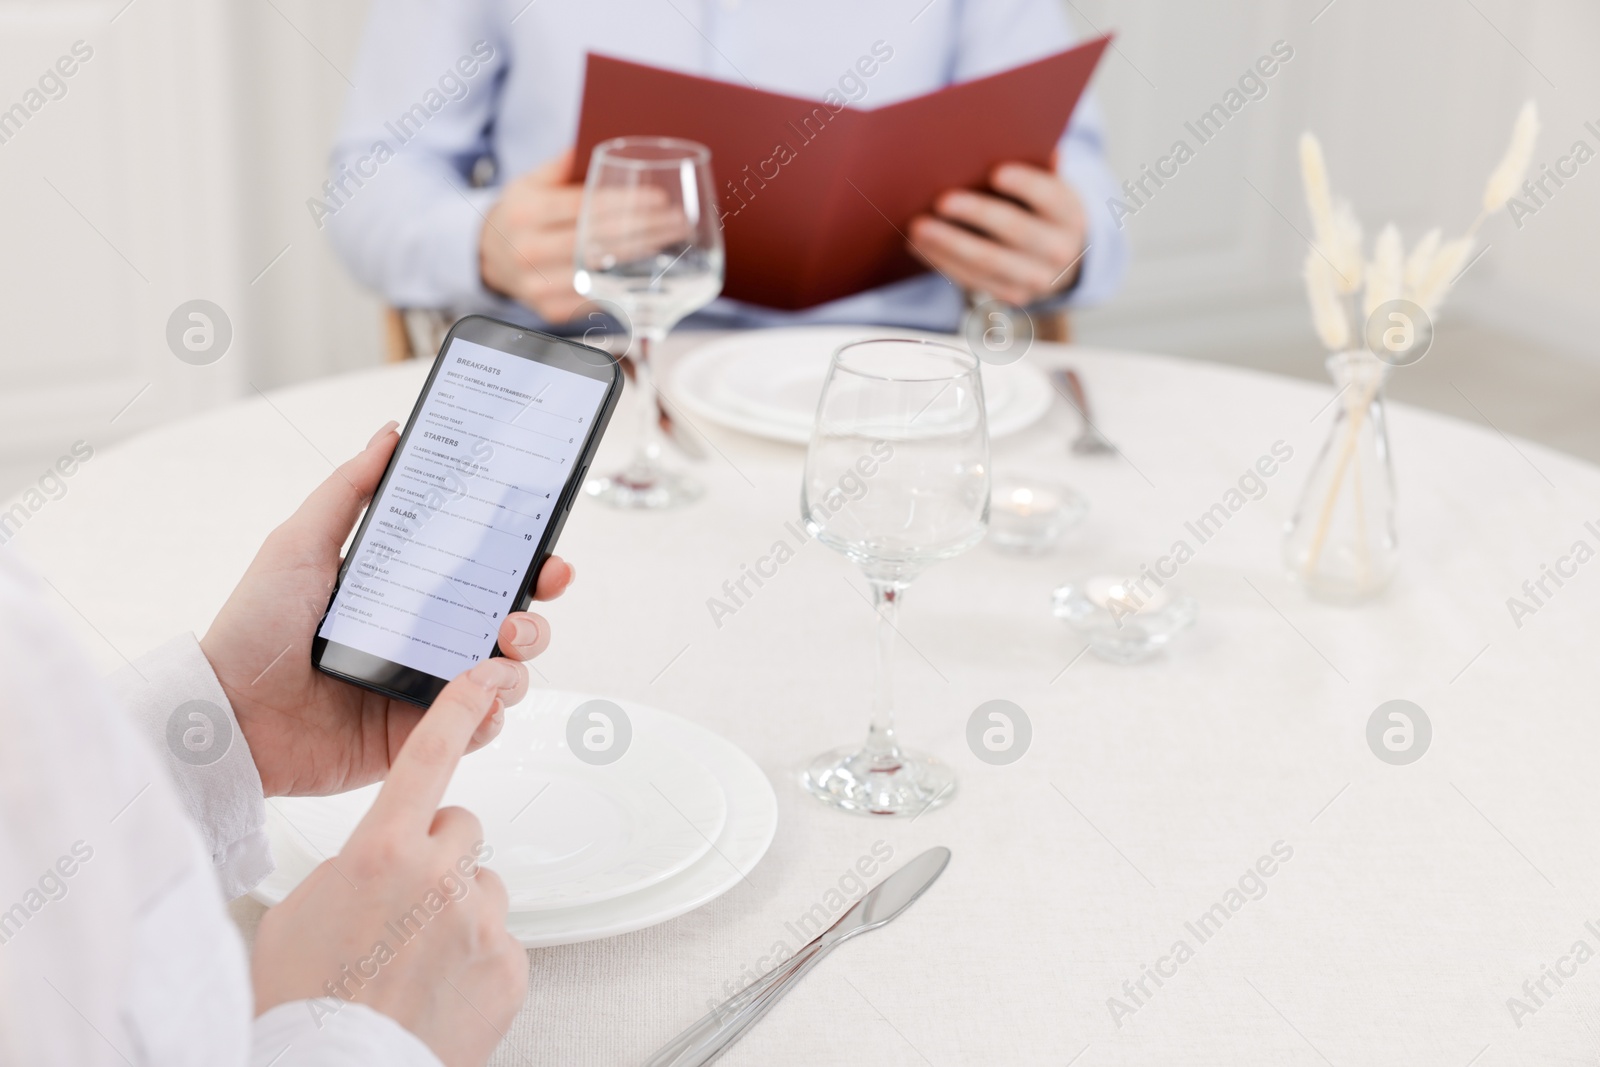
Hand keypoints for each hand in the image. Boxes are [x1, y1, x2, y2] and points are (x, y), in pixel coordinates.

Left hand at [199, 422, 574, 796]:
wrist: (228, 715)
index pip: (481, 569)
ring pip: (506, 672)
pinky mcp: (421, 736)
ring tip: (505, 642)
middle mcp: (425, 638)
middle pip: (509, 618)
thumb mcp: (299, 544)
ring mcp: (427, 689)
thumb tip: (391, 433)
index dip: (522, 555)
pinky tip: (481, 694)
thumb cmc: (254, 628)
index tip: (545, 540)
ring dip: (522, 655)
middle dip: (540, 603)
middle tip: (543, 588)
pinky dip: (491, 711)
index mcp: (406, 592)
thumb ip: (350, 490)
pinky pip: (478, 726)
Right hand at [252, 658, 528, 1066]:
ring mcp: (481, 920)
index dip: (455, 710)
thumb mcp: (301, 911)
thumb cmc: (304, 1005)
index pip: (428, 758)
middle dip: (436, 853)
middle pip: (459, 828)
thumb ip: (349, 863)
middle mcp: (438, 877)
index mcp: (380, 852)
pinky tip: (437, 988)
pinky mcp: (510, 963)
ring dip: (455, 910)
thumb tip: (374, 856)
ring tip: (412, 959)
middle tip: (400, 904)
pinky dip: (473, 958)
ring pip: (479, 886)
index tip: (481, 678)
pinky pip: (499, 939)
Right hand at [480, 147, 690, 323]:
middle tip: (678, 220)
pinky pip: (599, 298)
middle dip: (646, 229)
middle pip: (600, 240)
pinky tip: (653, 270)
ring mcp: (540, 286)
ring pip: (603, 272)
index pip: (586, 207)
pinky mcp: (552, 311)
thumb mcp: (530, 182)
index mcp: (526, 213)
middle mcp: (530, 251)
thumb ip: (562, 165)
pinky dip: (628, 284)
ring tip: (673, 241)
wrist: (489, 259)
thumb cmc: (520, 216)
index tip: (660, 199)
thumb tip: (595, 142)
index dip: (626, 204)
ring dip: (644, 257)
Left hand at [908, 162, 1087, 306]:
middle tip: (941, 201)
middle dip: (977, 215)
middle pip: (1015, 232)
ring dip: (949, 244)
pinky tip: (920, 245)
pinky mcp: (1011, 296)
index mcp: (1069, 214)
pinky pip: (971, 280)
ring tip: (918, 227)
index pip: (1051, 196)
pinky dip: (942, 261)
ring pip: (988, 263)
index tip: (997, 172)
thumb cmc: (1041, 209)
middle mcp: (1058, 250)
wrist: (1060, 258)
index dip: (1026, 185)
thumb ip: (1036, 167)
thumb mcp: (1048, 187)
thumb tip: (1014, 135)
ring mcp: (1036, 279)